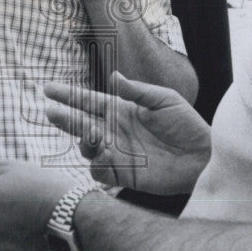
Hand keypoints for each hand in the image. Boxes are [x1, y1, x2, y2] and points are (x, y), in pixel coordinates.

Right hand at [45, 71, 210, 194]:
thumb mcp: (164, 99)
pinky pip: (100, 172)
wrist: (203, 156)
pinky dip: (97, 165)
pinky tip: (104, 155)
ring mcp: (117, 153)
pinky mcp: (123, 174)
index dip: (68, 95)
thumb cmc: (186, 124)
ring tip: (91, 135)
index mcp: (121, 110)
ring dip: (84, 141)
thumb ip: (137, 91)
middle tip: (50, 112)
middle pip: (81, 123)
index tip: (48, 89)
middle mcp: (114, 131)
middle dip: (64, 117)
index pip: (88, 101)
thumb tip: (114, 76)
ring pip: (87, 148)